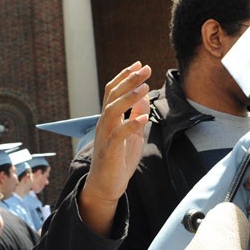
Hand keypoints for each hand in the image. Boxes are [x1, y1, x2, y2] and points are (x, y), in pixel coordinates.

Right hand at [79, 61, 150, 235]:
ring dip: (128, 97)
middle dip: (129, 80)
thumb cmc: (119, 159)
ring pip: (112, 110)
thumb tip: (145, 96)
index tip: (140, 64)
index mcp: (110, 117)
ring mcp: (105, 135)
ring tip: (144, 87)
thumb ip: (136, 114)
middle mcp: (104, 122)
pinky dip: (131, 124)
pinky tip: (143, 117)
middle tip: (145, 68)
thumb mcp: (133, 133)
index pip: (113, 90)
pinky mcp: (110, 150)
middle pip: (112, 95)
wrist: (107, 185)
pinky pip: (118, 134)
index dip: (126, 76)